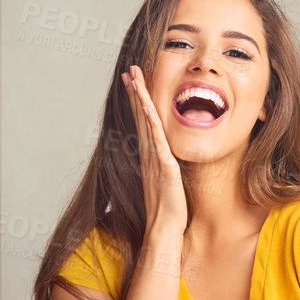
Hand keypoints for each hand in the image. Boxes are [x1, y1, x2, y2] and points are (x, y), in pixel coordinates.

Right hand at [121, 64, 185, 233]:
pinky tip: (146, 107)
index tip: (133, 82)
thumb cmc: (168, 209)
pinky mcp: (163, 166)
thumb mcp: (168, 180)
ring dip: (139, 98)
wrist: (164, 229)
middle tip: (129, 70)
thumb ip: (167, 165)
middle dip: (135, 92)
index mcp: (150, 155)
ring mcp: (154, 159)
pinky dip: (150, 122)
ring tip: (134, 78)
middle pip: (140, 116)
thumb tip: (170, 157)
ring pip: (146, 122)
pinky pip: (156, 140)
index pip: (143, 122)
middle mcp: (148, 154)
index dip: (137, 101)